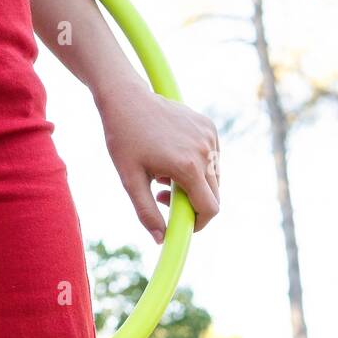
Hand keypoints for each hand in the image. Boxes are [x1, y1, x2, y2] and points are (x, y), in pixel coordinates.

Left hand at [95, 79, 219, 242]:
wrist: (126, 99)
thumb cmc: (124, 139)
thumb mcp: (130, 180)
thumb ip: (146, 212)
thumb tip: (161, 238)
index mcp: (188, 166)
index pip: (210, 208)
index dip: (198, 224)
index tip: (181, 224)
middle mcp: (205, 151)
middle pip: (214, 194)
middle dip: (192, 203)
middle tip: (162, 195)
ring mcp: (209, 136)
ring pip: (214, 176)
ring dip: (194, 184)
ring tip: (164, 175)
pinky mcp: (209, 126)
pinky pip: (212, 157)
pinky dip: (198, 165)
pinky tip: (173, 156)